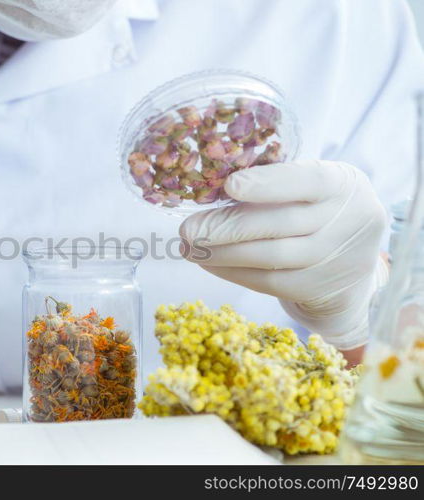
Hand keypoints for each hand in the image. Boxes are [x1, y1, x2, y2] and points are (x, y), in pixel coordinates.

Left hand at [179, 160, 387, 350]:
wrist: (353, 259)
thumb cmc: (318, 207)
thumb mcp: (311, 184)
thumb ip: (275, 182)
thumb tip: (212, 187)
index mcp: (343, 184)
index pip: (307, 181)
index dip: (268, 184)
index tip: (230, 185)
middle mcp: (348, 221)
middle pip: (281, 225)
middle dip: (228, 227)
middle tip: (187, 229)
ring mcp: (335, 259)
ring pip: (270, 258)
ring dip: (223, 253)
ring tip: (189, 248)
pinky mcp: (316, 287)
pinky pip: (267, 282)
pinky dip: (232, 272)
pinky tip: (209, 262)